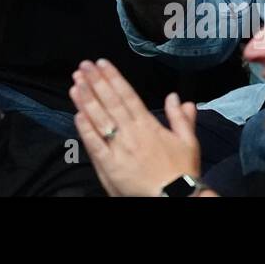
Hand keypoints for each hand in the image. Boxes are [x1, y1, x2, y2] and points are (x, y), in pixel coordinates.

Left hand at [70, 59, 200, 196]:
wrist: (174, 200)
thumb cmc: (181, 172)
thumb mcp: (188, 142)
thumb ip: (181, 118)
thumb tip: (176, 97)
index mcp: (149, 125)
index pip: (127, 96)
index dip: (113, 78)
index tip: (101, 63)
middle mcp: (131, 133)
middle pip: (110, 102)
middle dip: (95, 82)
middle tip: (83, 66)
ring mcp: (119, 149)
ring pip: (100, 119)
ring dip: (87, 100)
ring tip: (75, 83)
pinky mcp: (110, 166)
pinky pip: (95, 145)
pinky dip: (86, 129)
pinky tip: (77, 114)